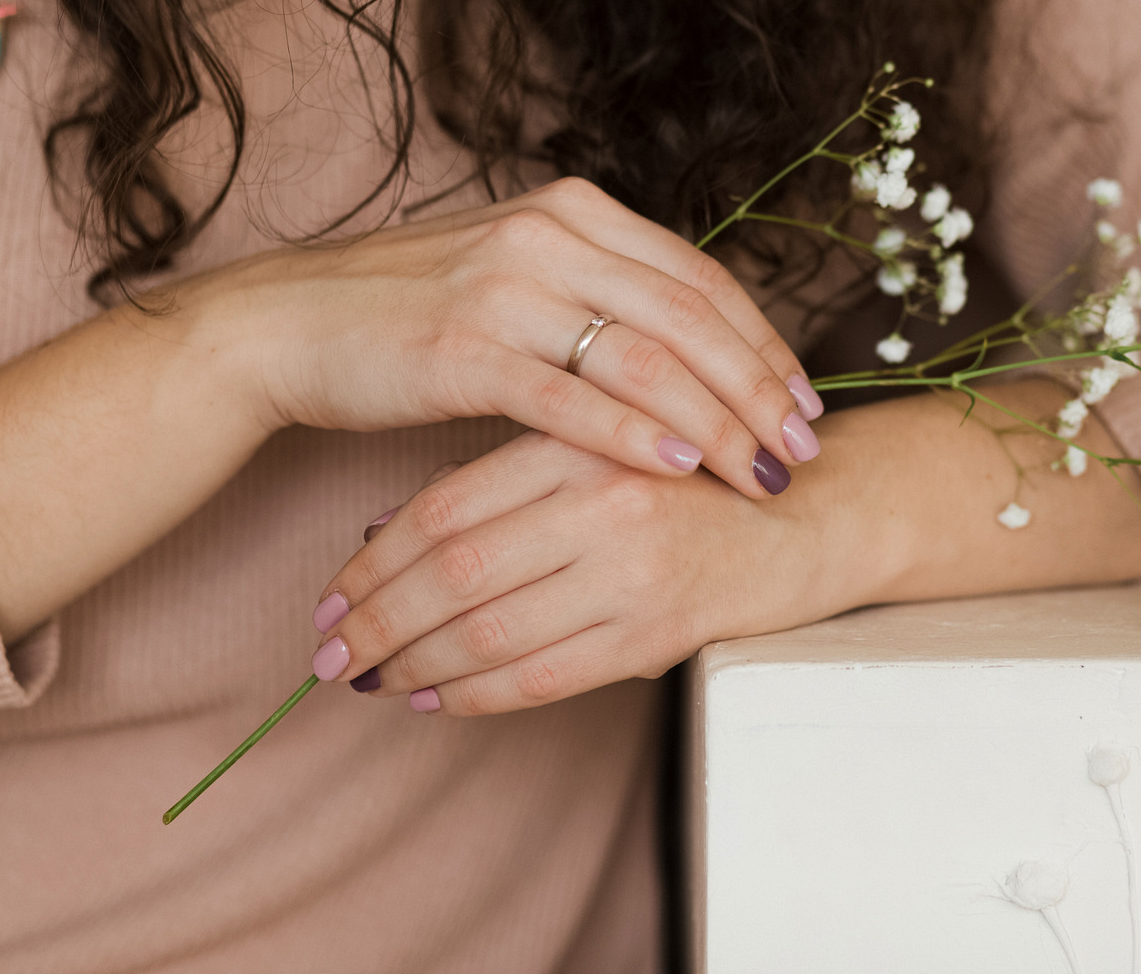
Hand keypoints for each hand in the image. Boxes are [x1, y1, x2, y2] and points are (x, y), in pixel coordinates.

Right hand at [190, 176, 823, 499]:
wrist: (285, 326)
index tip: (803, 400)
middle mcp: (550, 233)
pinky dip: (634, 434)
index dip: (762, 341)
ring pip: (648, 357)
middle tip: (801, 448)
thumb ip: (595, 289)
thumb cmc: (404, 313)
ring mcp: (508, 286)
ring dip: (715, 421)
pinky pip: (573, 396)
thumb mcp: (514, 275)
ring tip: (757, 472)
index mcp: (573, 211)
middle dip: (759, 389)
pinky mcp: (465, 347)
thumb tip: (686, 340)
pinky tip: (679, 468)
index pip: (700, 276)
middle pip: (692, 316)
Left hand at [305, 430, 857, 712]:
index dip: (372, 560)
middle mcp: (602, 501)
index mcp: (579, 442)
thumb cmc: (691, 479)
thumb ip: (502, 480)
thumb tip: (381, 531)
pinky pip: (544, 677)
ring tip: (371, 680)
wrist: (813, 516)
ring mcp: (632, 570)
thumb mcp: (598, 451)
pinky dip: (478, 693)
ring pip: (489, 629)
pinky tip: (438, 698)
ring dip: (415, 663)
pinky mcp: (659, 632)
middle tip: (327, 652)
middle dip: (375, 618)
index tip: (328, 595)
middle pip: (452, 570)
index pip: (445, 506)